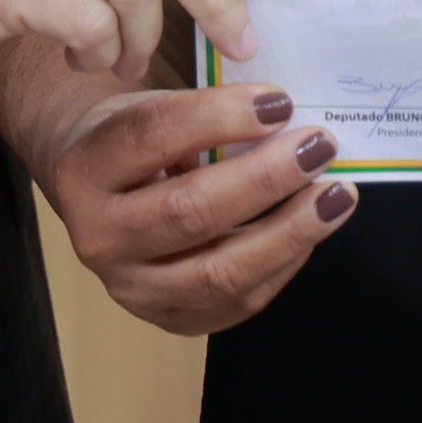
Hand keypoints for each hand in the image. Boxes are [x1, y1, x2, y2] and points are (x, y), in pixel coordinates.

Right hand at [3, 63, 358, 334]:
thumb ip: (202, 113)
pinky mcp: (172, 320)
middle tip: (317, 147)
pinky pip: (237, 302)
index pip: (153, 138)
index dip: (220, 117)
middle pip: (189, 212)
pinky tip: (312, 228)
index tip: (279, 102)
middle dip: (265, 179)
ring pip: (218, 272)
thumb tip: (286, 116)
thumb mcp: (145, 107)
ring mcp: (134, 290)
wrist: (95, 195)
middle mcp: (100, 238)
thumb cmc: (132, 141)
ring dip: (288, 232)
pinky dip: (284, 263)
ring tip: (336, 195)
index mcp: (85, 171)